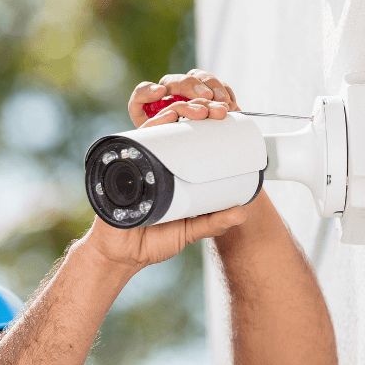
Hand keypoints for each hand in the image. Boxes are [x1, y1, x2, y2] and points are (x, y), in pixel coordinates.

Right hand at [89, 72, 250, 271]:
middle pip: (176, 124)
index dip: (206, 119)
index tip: (226, 115)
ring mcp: (139, 161)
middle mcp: (155, 160)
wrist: (121, 257)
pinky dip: (151, 126)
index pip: (189, 136)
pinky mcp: (124, 166)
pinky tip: (167, 116)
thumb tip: (243, 213)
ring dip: (179, 110)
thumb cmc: (152, 242)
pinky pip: (135, 140)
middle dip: (197, 108)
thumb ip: (213, 223)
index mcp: (172, 170)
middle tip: (217, 112)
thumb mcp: (189, 230)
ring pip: (159, 126)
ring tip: (198, 112)